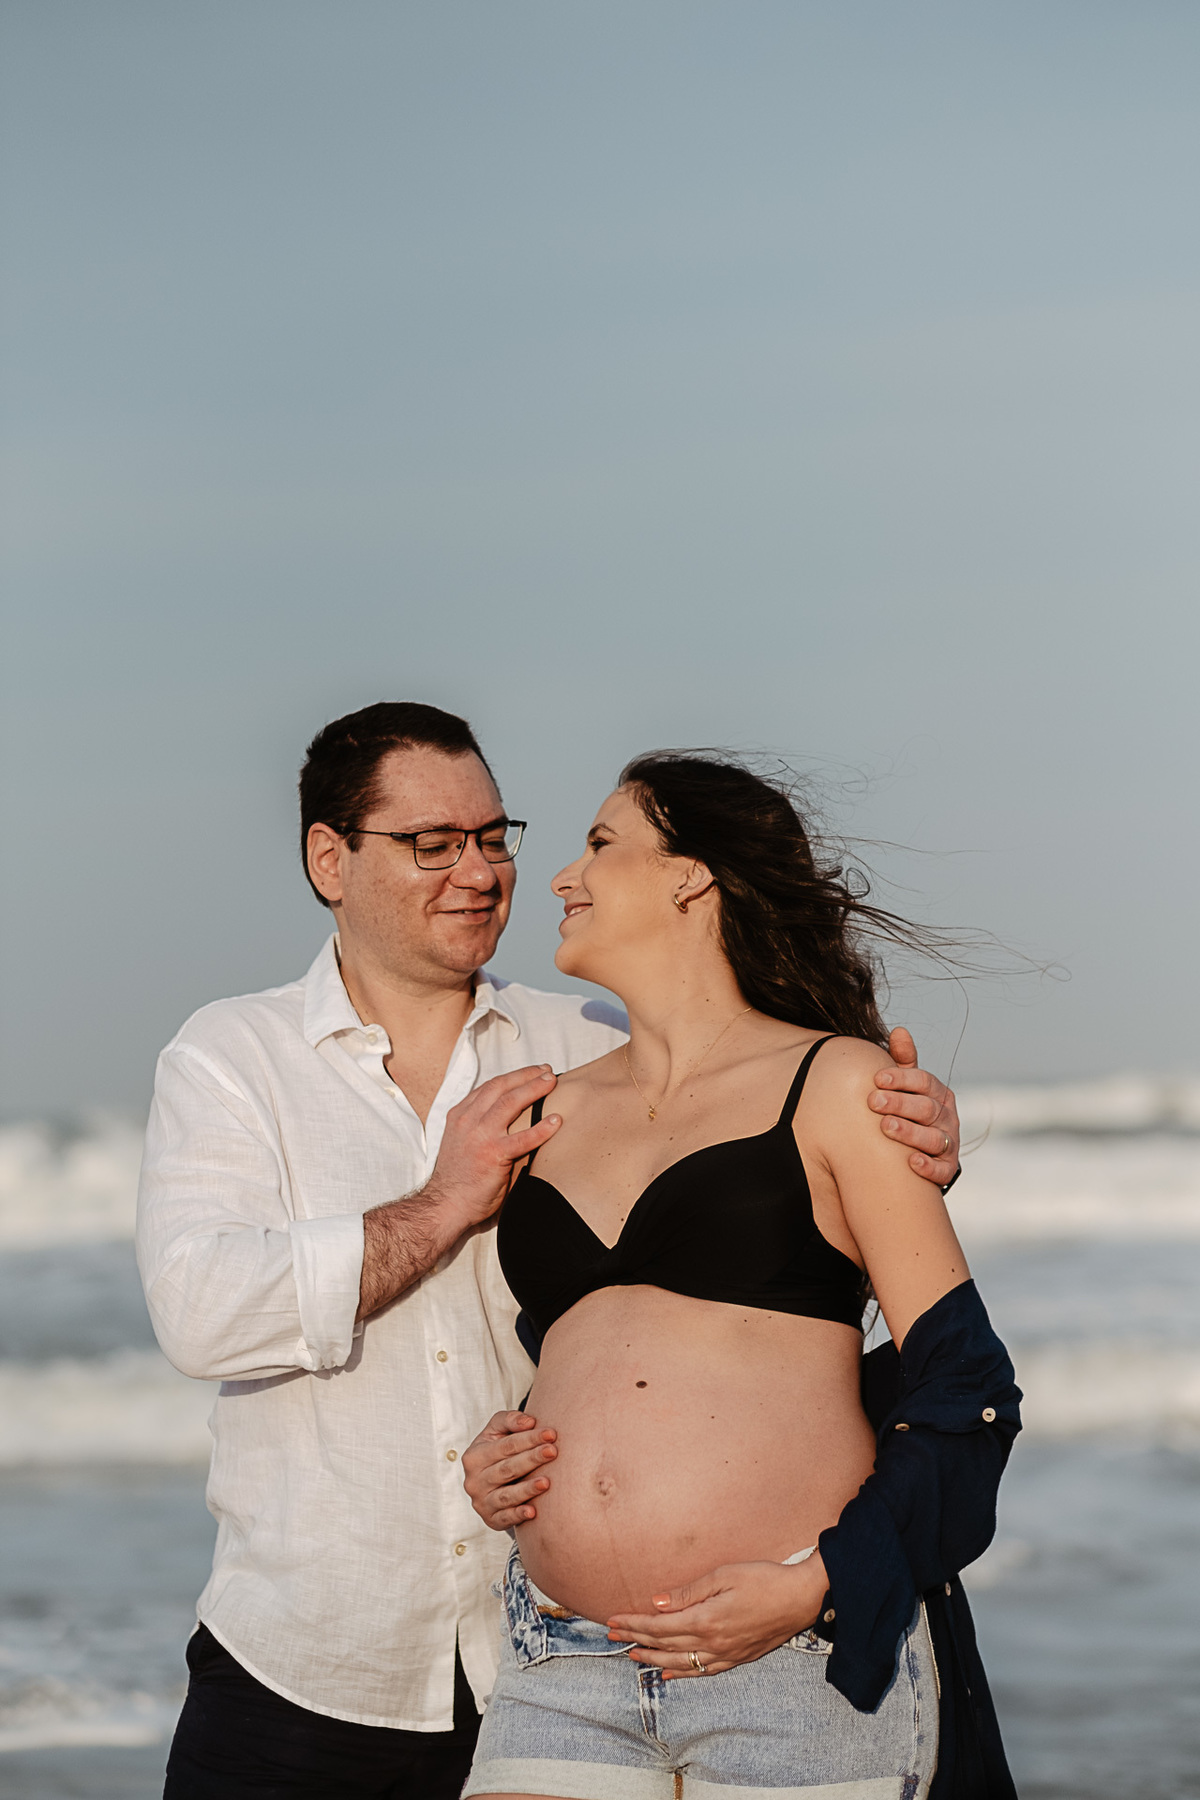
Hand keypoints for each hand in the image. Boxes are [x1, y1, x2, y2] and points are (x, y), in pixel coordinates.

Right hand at [429, 1065, 561, 1230]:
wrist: (446, 1204)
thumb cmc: (458, 1178)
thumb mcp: (461, 1142)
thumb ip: (478, 1127)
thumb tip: (505, 1120)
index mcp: (459, 1115)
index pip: (489, 1087)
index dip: (513, 1076)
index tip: (532, 1072)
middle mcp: (468, 1120)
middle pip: (501, 1086)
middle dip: (527, 1075)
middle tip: (547, 1071)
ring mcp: (480, 1136)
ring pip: (511, 1102)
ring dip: (534, 1089)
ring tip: (552, 1083)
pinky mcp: (493, 1154)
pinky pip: (523, 1138)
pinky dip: (542, 1128)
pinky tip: (556, 1121)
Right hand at [462, 1410, 557, 1529]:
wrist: (489, 1482)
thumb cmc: (497, 1452)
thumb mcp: (496, 1431)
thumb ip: (510, 1420)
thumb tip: (529, 1421)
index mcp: (474, 1456)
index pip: (505, 1446)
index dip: (529, 1439)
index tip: (551, 1433)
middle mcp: (474, 1480)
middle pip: (507, 1469)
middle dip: (532, 1459)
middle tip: (553, 1451)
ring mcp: (481, 1502)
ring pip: (506, 1495)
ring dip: (527, 1489)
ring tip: (546, 1482)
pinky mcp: (490, 1519)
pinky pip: (504, 1518)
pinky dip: (518, 1515)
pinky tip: (533, 1511)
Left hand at [606, 1555, 827, 1676]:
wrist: (801, 1599)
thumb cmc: (763, 1579)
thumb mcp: (724, 1575)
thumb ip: (689, 1592)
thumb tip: (657, 1603)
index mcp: (706, 1620)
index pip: (659, 1625)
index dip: (634, 1623)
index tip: (614, 1619)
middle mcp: (712, 1643)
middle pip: (665, 1644)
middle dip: (636, 1639)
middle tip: (612, 1636)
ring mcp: (726, 1654)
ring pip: (680, 1662)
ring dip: (653, 1659)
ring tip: (633, 1655)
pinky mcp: (738, 1658)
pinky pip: (703, 1671)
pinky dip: (682, 1673)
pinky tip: (669, 1673)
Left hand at [870, 1027, 959, 1185]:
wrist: (919, 1151)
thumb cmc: (908, 1111)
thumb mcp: (906, 1086)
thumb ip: (903, 1061)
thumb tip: (899, 1030)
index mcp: (938, 1093)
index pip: (924, 1081)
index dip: (902, 1079)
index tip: (877, 1079)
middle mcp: (947, 1116)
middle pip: (926, 1108)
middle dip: (899, 1103)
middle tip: (873, 1101)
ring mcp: (949, 1143)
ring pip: (933, 1137)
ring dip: (909, 1132)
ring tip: (886, 1127)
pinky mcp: (947, 1168)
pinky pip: (942, 1169)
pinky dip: (929, 1166)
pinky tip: (911, 1161)